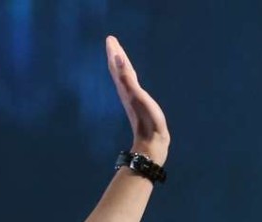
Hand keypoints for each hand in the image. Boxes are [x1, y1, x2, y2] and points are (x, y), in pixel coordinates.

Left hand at [106, 36, 168, 164]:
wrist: (151, 142)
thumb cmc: (147, 120)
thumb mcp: (137, 96)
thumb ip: (127, 77)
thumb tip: (116, 58)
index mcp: (125, 88)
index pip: (117, 66)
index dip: (114, 52)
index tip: (110, 39)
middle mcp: (126, 92)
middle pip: (118, 69)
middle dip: (115, 55)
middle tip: (111, 41)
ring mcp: (132, 98)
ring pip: (124, 76)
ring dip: (121, 64)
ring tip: (119, 54)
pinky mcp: (139, 103)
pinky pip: (131, 84)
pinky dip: (130, 76)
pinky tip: (132, 77)